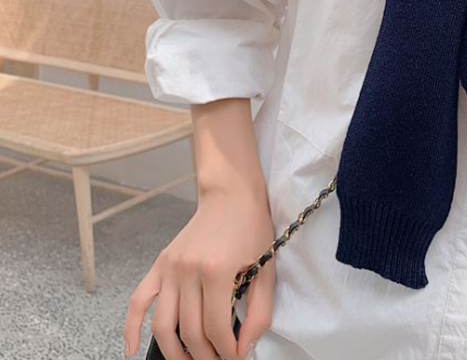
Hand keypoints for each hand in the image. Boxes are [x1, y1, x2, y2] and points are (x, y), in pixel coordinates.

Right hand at [123, 181, 274, 359]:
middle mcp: (188, 270)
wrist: (231, 195)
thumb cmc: (251, 227)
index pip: (216, 328)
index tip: (236, 358)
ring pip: (162, 326)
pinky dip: (130, 329)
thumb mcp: (265, 267)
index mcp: (216, 270)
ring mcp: (170, 268)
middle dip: (205, 357)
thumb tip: (245, 347)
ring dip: (175, 354)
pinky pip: (138, 302)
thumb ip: (259, 311)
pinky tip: (133, 351)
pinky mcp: (160, 264)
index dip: (227, 351)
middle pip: (190, 331)